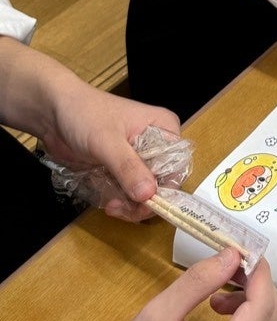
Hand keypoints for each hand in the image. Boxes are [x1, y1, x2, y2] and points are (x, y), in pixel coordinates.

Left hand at [33, 65, 178, 218]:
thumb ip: (128, 168)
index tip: (144, 202)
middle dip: (144, 201)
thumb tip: (148, 194)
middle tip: (120, 207)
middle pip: (163, 183)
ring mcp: (138, 159)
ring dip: (130, 205)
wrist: (55, 113)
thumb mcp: (107, 141)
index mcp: (163, 128)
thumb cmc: (86, 115)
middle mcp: (156, 145)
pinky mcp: (121, 171)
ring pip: (146, 193)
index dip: (165, 188)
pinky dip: (121, 202)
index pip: (177, 165)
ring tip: (110, 205)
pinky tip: (108, 202)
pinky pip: (130, 194)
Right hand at [100, 249, 276, 320]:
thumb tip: (232, 254)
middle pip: (275, 320)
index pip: (263, 306)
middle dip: (256, 289)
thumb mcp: (155, 319)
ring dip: (260, 313)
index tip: (243, 252)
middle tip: (224, 280)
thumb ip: (196, 283)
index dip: (258, 272)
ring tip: (223, 309)